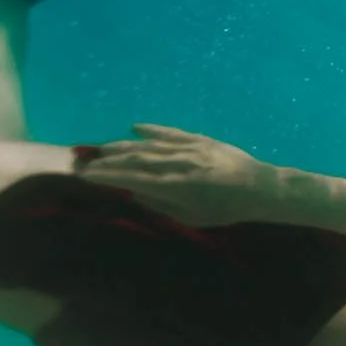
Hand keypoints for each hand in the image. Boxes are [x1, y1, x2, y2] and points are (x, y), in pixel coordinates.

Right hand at [79, 124, 276, 227]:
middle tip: (87, 162)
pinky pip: (170, 132)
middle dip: (108, 161)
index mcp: (173, 186)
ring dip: (123, 146)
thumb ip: (162, 206)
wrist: (259, 187)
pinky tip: (135, 128)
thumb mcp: (192, 217)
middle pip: (134, 159)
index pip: (130, 179)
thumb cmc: (226, 209)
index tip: (86, 176)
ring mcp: (188, 148)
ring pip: (148, 144)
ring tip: (103, 148)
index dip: (106, 177)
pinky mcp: (199, 139)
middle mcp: (176, 163)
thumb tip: (136, 194)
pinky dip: (152, 130)